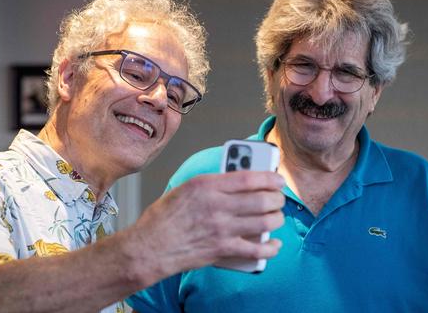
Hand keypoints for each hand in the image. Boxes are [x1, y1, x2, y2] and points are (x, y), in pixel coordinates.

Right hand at [127, 171, 284, 282]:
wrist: (149, 247)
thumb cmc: (163, 219)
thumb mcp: (185, 189)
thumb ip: (212, 185)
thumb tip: (237, 184)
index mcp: (205, 185)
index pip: (249, 177)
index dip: (270, 177)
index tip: (277, 178)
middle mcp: (216, 205)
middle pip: (262, 199)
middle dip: (277, 199)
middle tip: (278, 199)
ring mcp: (221, 229)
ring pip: (265, 222)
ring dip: (276, 220)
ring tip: (276, 217)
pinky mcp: (222, 250)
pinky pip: (257, 250)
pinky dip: (270, 248)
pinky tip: (273, 244)